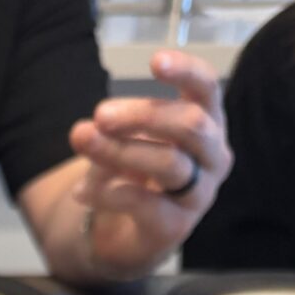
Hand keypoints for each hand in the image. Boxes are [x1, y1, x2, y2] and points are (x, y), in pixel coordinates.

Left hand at [68, 51, 232, 276]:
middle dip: (143, 115)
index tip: (154, 61)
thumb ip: (112, 128)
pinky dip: (107, 193)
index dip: (186, 72)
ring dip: (120, 150)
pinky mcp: (177, 227)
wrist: (127, 233)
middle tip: (100, 114)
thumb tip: (84, 130)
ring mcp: (200, 194)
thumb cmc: (136, 172)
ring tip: (82, 141)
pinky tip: (80, 192)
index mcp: (207, 122)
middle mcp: (213, 156)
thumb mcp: (126, 138)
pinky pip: (144, 204)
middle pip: (191, 125)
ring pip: (169, 163)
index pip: (208, 88)